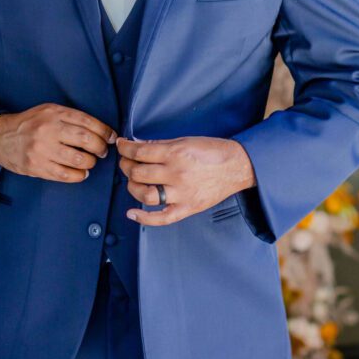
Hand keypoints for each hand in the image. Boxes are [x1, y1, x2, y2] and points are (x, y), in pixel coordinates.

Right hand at [0, 104, 116, 182]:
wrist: (1, 138)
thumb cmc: (30, 124)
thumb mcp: (48, 111)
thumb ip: (70, 117)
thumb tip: (100, 129)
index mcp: (54, 113)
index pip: (87, 122)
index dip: (104, 131)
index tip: (111, 137)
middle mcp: (48, 130)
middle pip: (86, 140)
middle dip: (100, 148)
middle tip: (102, 151)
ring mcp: (42, 150)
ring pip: (79, 160)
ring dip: (91, 163)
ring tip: (90, 161)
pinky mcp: (37, 167)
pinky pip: (66, 175)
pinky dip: (79, 175)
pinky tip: (81, 172)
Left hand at [116, 135, 255, 224]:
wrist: (237, 166)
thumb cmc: (212, 151)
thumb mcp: (185, 140)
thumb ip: (160, 145)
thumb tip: (137, 145)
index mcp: (175, 154)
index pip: (140, 152)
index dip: (125, 149)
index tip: (121, 146)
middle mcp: (176, 174)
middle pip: (138, 173)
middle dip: (126, 166)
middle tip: (125, 162)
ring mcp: (182, 194)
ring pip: (145, 195)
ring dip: (132, 187)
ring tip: (132, 180)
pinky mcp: (188, 208)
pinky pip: (162, 218)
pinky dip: (144, 218)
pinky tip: (131, 213)